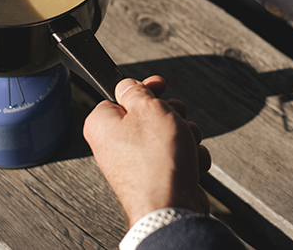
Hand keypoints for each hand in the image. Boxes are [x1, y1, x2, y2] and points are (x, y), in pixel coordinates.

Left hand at [84, 76, 211, 226]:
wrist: (171, 207)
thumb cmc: (156, 162)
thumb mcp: (149, 108)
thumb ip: (137, 90)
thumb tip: (128, 85)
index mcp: (103, 124)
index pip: (122, 95)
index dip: (146, 91)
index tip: (160, 88)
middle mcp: (114, 145)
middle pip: (149, 114)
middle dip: (172, 115)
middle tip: (174, 122)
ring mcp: (135, 163)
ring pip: (168, 134)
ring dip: (185, 136)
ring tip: (184, 146)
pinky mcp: (155, 178)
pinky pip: (176, 156)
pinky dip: (188, 158)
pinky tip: (188, 164)